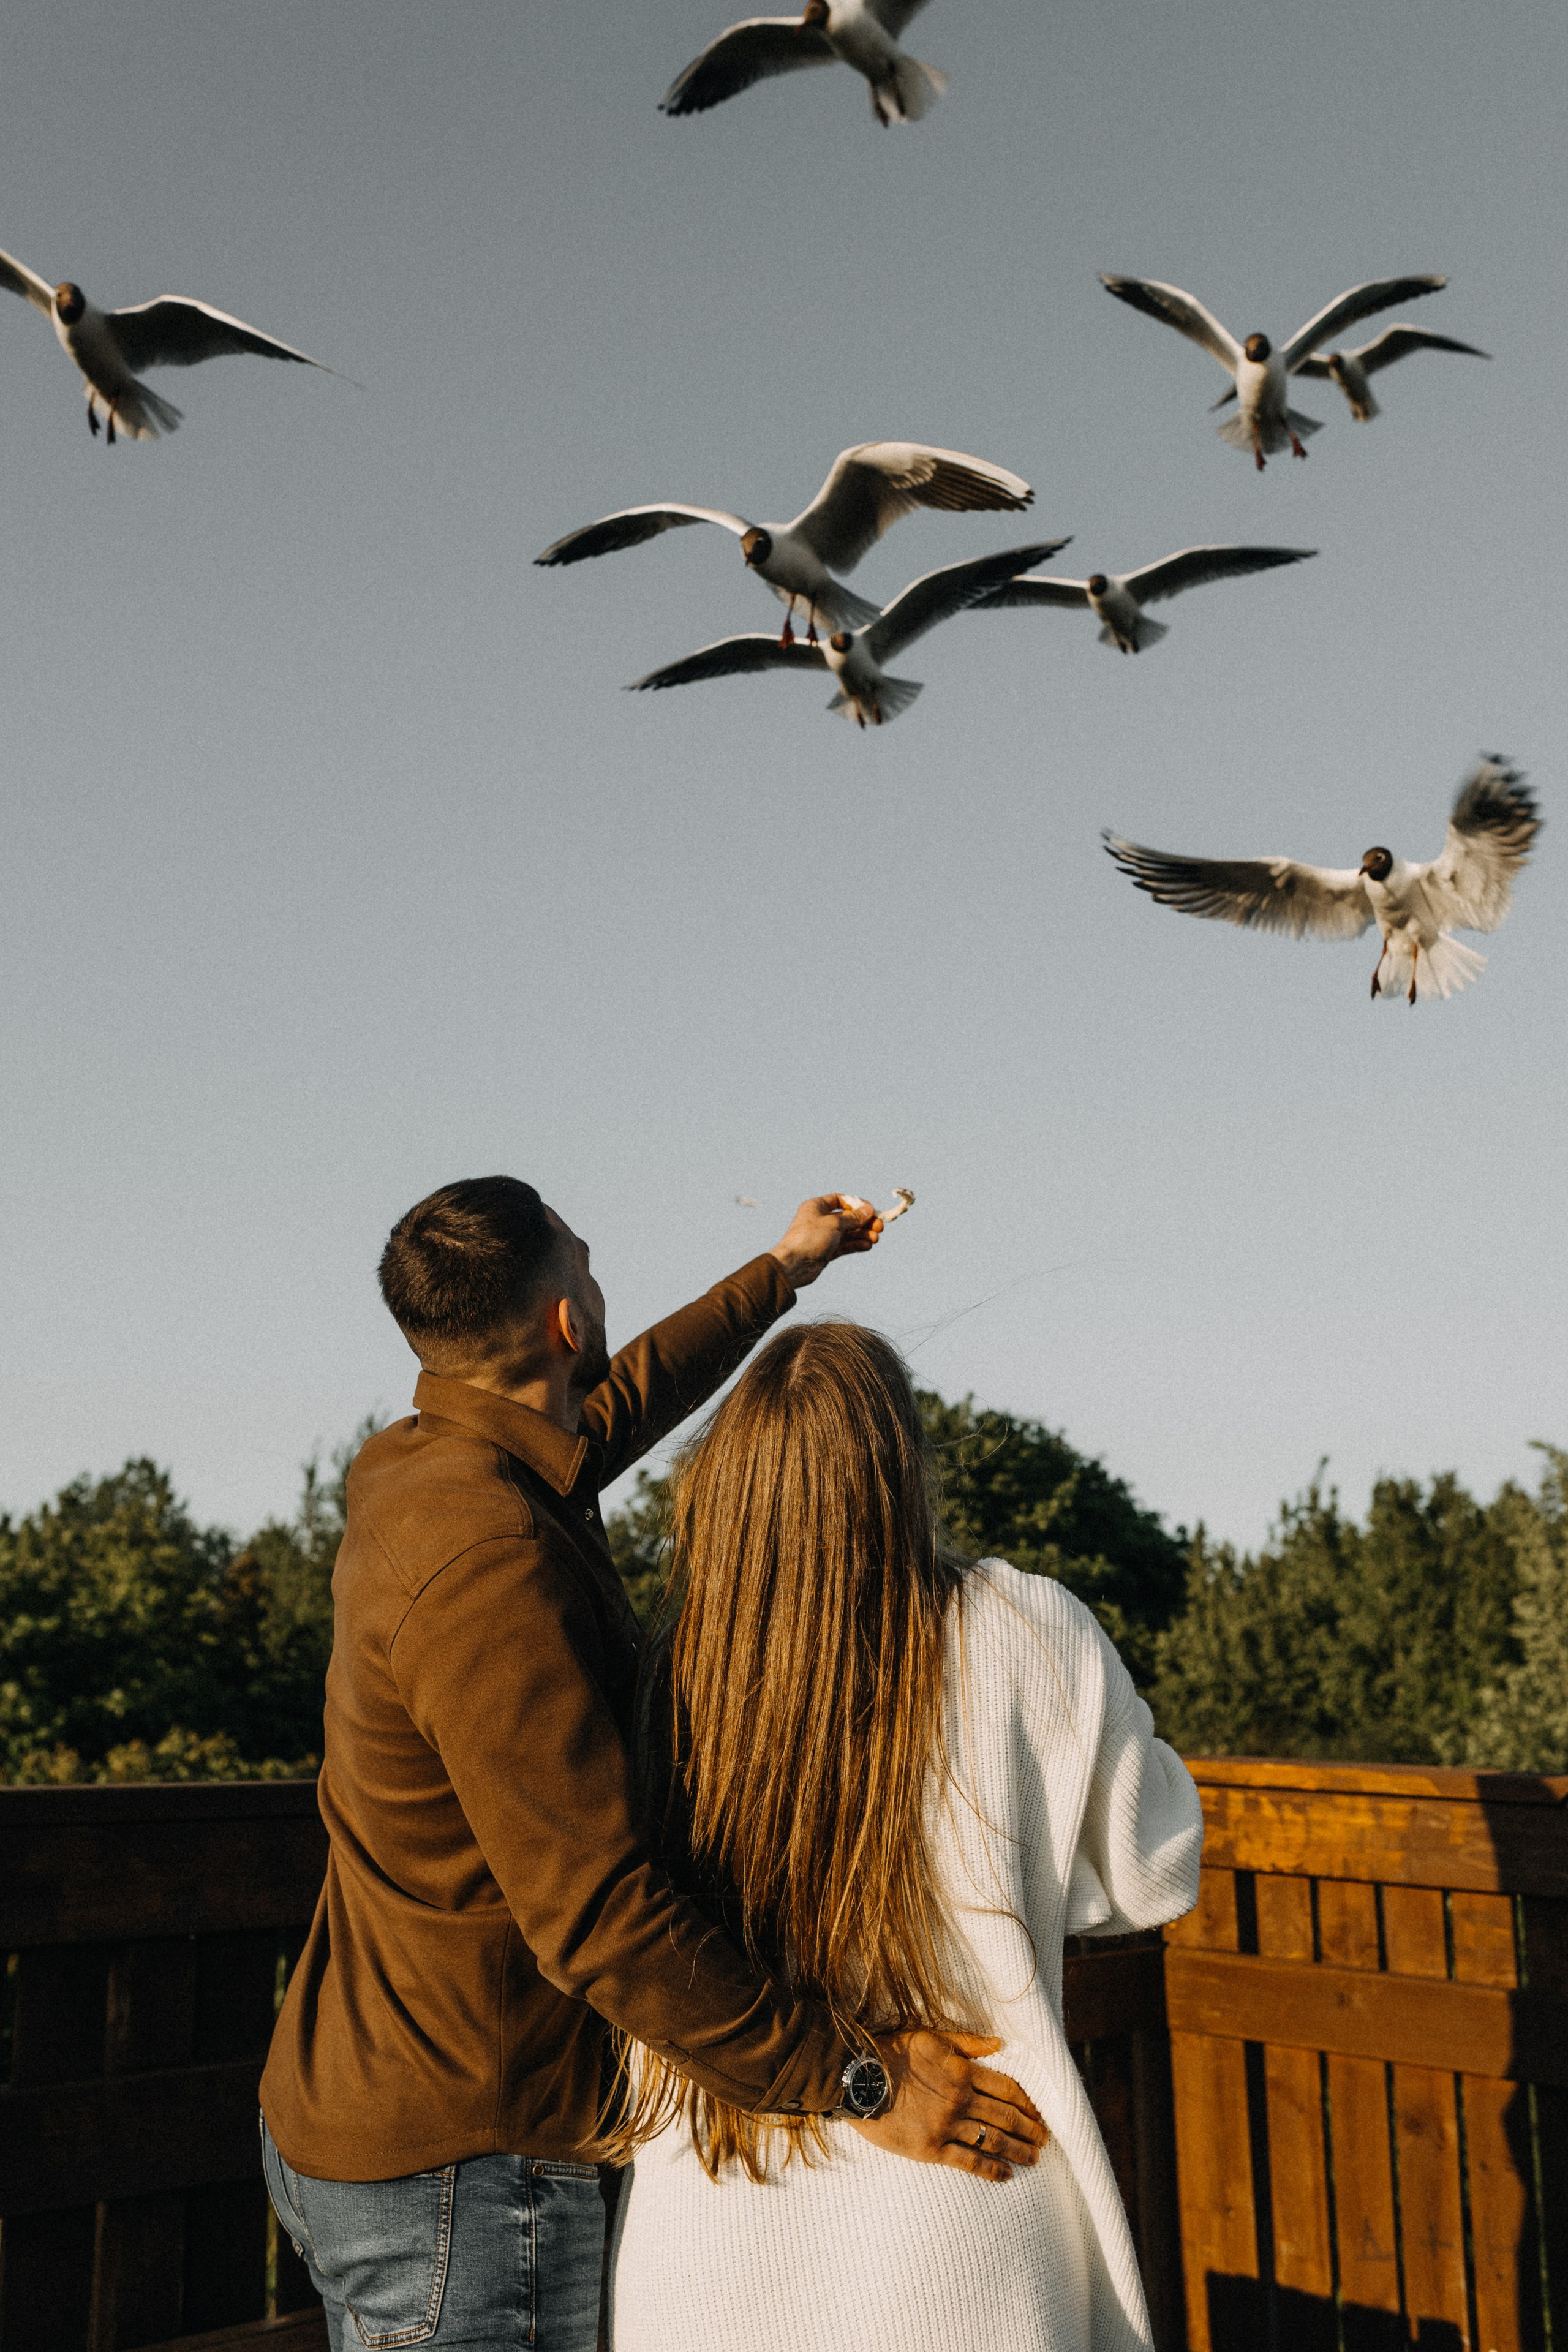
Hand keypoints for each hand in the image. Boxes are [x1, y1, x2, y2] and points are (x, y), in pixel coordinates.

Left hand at [769, 1194, 882, 1290]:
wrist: (794, 1265)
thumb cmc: (810, 1238)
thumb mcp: (834, 1224)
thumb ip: (853, 1218)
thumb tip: (868, 1210)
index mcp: (816, 1207)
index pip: (840, 1200)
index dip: (856, 1204)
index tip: (870, 1210)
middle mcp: (820, 1220)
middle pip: (847, 1218)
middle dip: (864, 1222)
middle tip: (880, 1227)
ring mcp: (824, 1236)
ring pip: (848, 1233)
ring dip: (862, 1234)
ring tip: (876, 1238)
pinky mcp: (827, 1251)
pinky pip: (845, 1245)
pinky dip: (856, 1244)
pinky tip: (867, 1246)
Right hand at [849, 2030, 1046, 2181]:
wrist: (860, 2079)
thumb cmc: (894, 2053)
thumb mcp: (933, 2038)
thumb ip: (969, 2042)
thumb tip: (1000, 2044)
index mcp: (964, 2073)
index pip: (1007, 2089)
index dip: (1028, 2103)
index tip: (1040, 2112)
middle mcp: (961, 2101)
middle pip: (1006, 2117)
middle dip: (1030, 2129)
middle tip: (1045, 2139)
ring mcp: (947, 2127)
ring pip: (993, 2141)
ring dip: (1018, 2150)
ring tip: (1034, 2158)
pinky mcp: (932, 2148)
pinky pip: (968, 2161)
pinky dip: (991, 2169)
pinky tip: (1006, 2174)